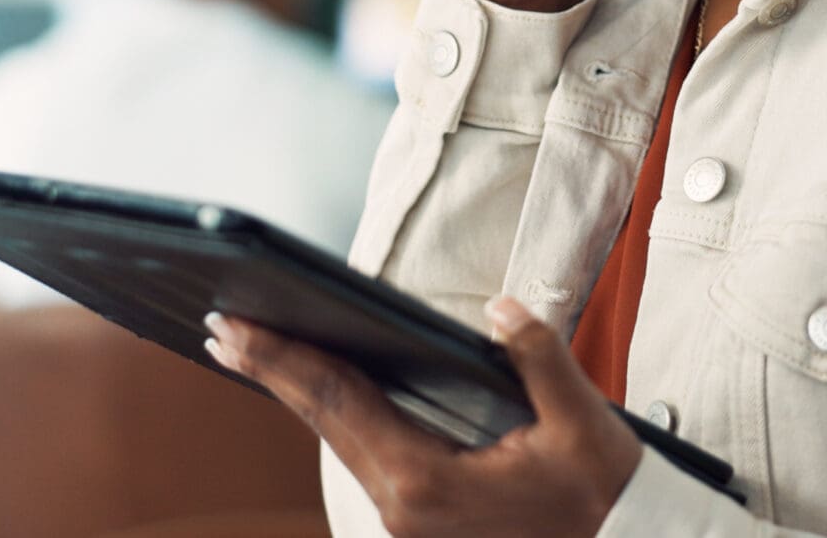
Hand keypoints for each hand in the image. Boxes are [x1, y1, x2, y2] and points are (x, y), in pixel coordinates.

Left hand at [205, 297, 642, 537]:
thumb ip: (538, 357)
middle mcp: (404, 510)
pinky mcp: (422, 524)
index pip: (337, 402)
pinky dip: (339, 417)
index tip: (233, 326)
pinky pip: (367, 458)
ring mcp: (409, 522)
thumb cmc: (604, 498)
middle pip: (325, 423)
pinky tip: (323, 392)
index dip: (281, 359)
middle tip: (222, 325)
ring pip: (341, 443)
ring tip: (258, 351)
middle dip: (272, 371)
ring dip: (300, 394)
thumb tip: (500, 311)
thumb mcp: (584, 424)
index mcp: (427, 483)